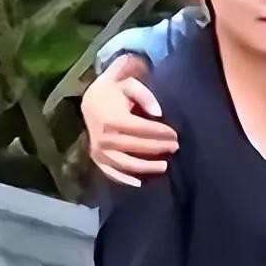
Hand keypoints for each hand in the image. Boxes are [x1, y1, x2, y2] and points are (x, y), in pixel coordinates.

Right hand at [81, 54, 177, 186]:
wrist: (90, 99)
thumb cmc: (113, 89)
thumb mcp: (128, 82)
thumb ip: (144, 94)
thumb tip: (158, 113)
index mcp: (111, 118)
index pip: (140, 128)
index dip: (159, 132)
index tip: (175, 134)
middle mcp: (103, 137)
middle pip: (135, 146)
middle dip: (157, 148)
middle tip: (175, 147)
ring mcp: (98, 150)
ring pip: (125, 163)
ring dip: (145, 167)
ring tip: (164, 166)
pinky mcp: (96, 158)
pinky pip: (110, 172)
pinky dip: (124, 179)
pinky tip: (140, 183)